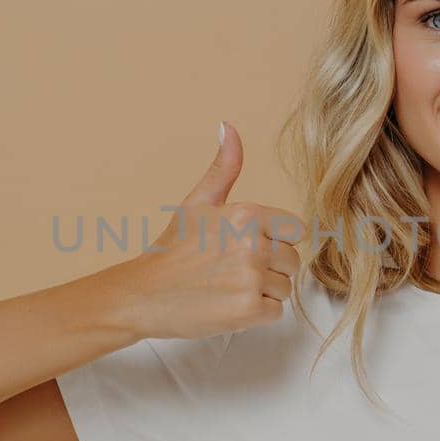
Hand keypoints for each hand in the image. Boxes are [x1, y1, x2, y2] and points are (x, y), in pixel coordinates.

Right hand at [113, 121, 303, 340]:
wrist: (143, 294)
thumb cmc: (171, 249)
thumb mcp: (197, 202)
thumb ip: (223, 168)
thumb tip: (229, 126)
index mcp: (247, 214)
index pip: (296, 230)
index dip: (277, 240)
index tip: (250, 247)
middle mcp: (253, 244)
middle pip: (293, 261)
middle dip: (270, 268)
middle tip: (232, 270)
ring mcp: (252, 279)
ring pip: (285, 288)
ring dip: (263, 292)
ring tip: (228, 286)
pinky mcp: (248, 311)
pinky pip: (275, 312)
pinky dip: (256, 313)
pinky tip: (228, 303)